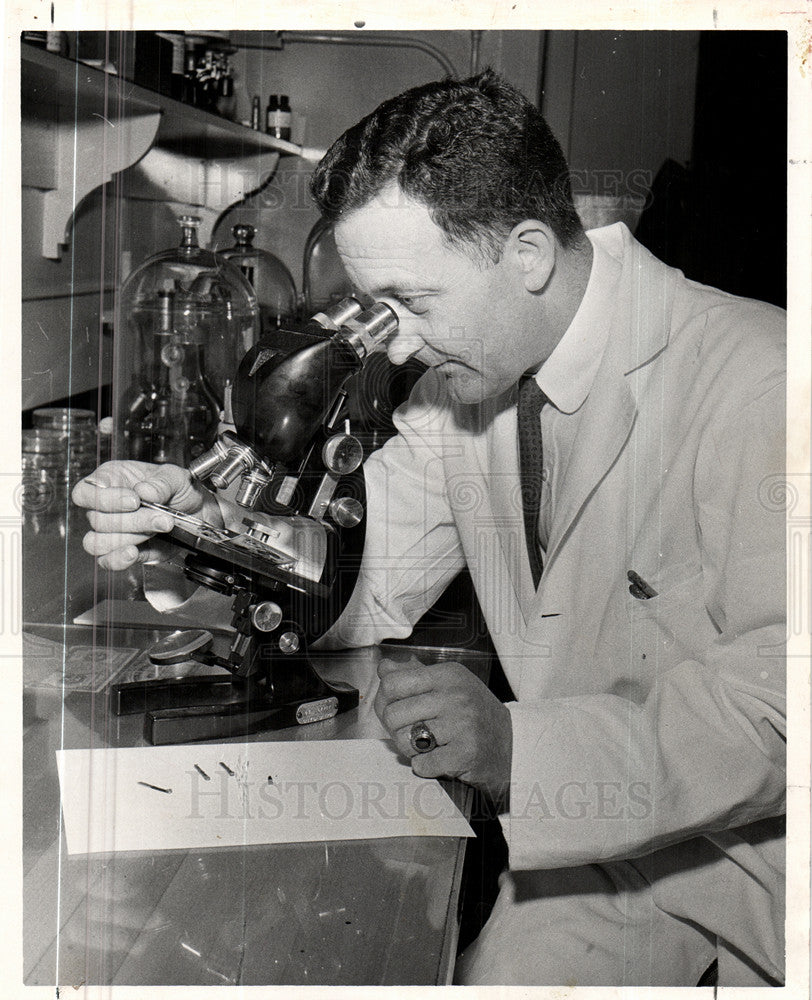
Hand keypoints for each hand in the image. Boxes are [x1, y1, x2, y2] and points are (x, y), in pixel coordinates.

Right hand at [71, 460, 222, 570]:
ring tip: (159, 529)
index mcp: (111, 480)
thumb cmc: (180, 489)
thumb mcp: (176, 477)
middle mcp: (106, 506)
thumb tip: (144, 491)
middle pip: (97, 520)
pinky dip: (118, 559)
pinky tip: (134, 552)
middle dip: (134, 520)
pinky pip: (106, 561)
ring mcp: (112, 531)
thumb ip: (161, 482)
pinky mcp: (121, 552)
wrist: (198, 512)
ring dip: (131, 537)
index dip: (106, 499)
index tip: (135, 500)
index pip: (84, 492)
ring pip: (98, 542)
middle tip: (161, 516)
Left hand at [374, 653, 512, 804]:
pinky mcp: (465, 753)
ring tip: (426, 746)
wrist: (512, 744)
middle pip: (393, 714)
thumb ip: (414, 675)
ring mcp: (461, 724)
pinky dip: (424, 766)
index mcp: (448, 674)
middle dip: (396, 729)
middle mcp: (455, 695)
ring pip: (404, 740)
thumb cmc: (475, 714)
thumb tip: (384, 668)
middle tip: (411, 733)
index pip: (392, 683)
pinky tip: (438, 759)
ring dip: (409, 749)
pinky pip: (421, 764)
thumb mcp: (449, 684)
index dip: (384, 701)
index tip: (393, 709)